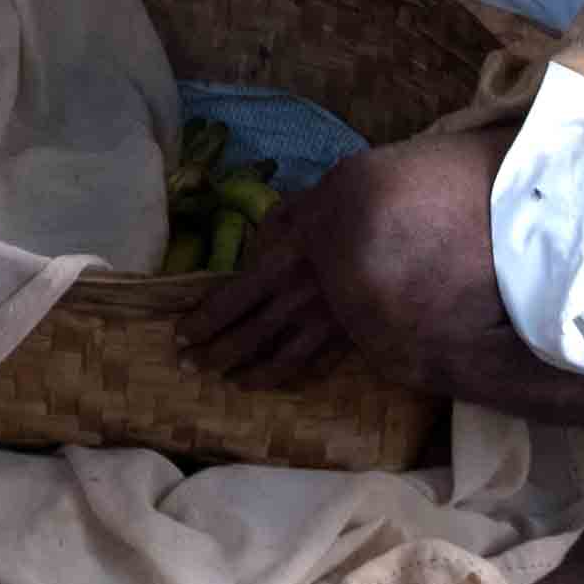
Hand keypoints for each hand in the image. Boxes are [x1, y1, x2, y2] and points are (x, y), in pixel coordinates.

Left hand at [180, 129, 477, 392]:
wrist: (403, 227)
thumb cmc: (352, 204)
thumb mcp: (306, 202)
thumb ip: (277, 224)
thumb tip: (256, 246)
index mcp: (281, 260)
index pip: (231, 299)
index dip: (203, 321)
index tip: (180, 334)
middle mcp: (297, 295)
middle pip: (248, 334)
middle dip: (214, 353)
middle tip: (188, 366)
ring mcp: (325, 319)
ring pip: (278, 356)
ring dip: (247, 372)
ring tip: (225, 380)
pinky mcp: (349, 333)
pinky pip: (313, 362)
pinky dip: (288, 375)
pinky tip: (271, 381)